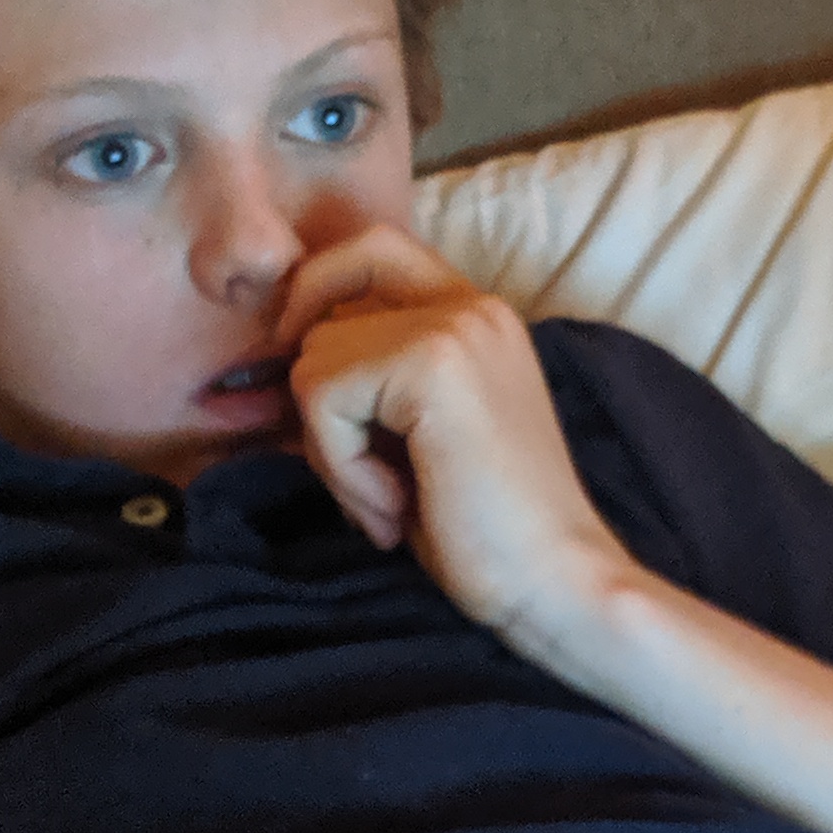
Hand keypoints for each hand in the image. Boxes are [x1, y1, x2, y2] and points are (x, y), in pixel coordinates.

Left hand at [278, 226, 628, 655]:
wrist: (557, 582)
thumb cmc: (486, 531)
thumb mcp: (416, 438)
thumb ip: (368, 384)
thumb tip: (275, 365)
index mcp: (477, 316)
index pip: (367, 251)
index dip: (315, 298)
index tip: (311, 386)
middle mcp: (471, 303)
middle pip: (327, 297)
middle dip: (317, 393)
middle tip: (357, 472)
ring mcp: (456, 325)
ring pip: (315, 358)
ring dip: (332, 450)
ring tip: (390, 502)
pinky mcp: (433, 361)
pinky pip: (324, 397)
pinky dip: (341, 467)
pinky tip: (395, 509)